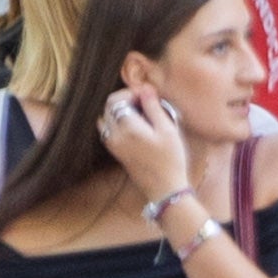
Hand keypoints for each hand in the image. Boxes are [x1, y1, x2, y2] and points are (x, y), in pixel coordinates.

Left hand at [96, 86, 190, 203]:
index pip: (116, 99)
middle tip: (146, 103)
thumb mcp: (168, 130)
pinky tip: (137, 127)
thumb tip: (145, 88)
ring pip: (106, 118)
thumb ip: (153, 107)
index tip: (147, 95)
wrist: (165, 189)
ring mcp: (113, 145)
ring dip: (119, 111)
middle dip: (125, 100)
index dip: (130, 92)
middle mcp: (114, 135)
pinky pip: (108, 130)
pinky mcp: (116, 152)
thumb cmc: (171, 160)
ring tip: (140, 114)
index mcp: (127, 127)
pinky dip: (118, 123)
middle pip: (108, 107)